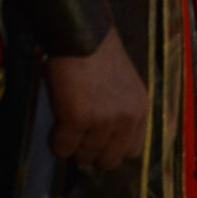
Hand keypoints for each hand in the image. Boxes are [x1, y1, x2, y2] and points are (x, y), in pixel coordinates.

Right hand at [43, 36, 149, 169]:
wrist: (82, 37)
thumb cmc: (99, 57)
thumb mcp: (123, 87)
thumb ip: (121, 112)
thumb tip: (105, 140)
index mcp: (140, 109)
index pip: (132, 151)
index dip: (112, 150)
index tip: (98, 144)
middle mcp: (127, 118)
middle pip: (109, 160)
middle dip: (91, 154)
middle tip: (78, 140)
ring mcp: (104, 120)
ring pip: (85, 156)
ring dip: (73, 148)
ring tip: (66, 130)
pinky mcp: (79, 119)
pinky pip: (64, 147)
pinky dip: (57, 142)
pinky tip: (56, 127)